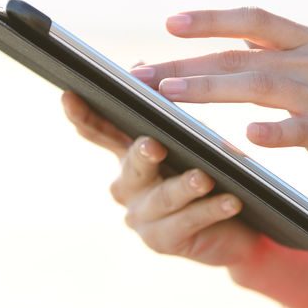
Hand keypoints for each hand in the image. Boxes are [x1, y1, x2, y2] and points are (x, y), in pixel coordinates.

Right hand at [61, 91, 258, 266]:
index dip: (82, 115)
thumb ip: (160, 111)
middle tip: (154, 144)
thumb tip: (138, 66)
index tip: (70, 95)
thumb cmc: (209, 174)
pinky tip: (231, 201)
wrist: (237, 228)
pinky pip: (188, 222)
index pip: (98, 131)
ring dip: (184, 186)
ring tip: (204, 177)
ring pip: (162, 197)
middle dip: (142, 154)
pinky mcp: (162, 241)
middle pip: (131, 165)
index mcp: (126, 155)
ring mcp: (141, 217)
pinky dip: (210, 210)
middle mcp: (126, 186)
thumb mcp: (184, 141)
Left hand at [130, 7, 307, 186]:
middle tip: (139, 73)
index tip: (170, 23)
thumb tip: (240, 43)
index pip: (253, 20)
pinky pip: (301, 131)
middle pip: (238, 57)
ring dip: (209, 89)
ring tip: (167, 94)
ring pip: (258, 86)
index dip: (210, 19)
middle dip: (184, 64)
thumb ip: (286, 53)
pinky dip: (274, 133)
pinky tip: (245, 137)